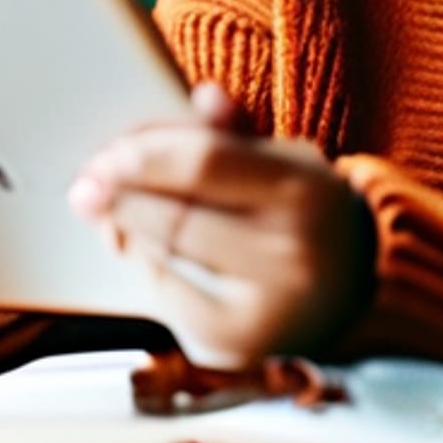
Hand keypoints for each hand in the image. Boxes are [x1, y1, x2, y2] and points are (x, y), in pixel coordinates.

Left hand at [68, 83, 373, 369]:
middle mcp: (290, 255)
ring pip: (166, 257)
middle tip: (86, 185)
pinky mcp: (236, 345)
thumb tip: (204, 97)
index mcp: (304, 192)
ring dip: (125, 228)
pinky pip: (167, 295)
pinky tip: (137, 246)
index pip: (203, 164)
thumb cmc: (308, 215)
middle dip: (121, 197)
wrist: (356, 295)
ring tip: (105, 209)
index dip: (144, 156)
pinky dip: (146, 265)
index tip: (106, 154)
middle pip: (177, 216)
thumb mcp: (289, 163)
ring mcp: (264, 308)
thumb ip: (240, 132)